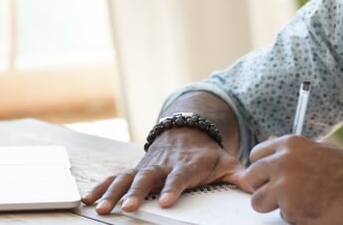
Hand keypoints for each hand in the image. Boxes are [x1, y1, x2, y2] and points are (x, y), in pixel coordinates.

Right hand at [81, 128, 251, 213]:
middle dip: (137, 192)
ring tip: (102, 209)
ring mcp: (146, 167)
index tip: (166, 201)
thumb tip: (255, 185)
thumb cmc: (207, 155)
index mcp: (186, 165)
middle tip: (130, 207)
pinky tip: (87, 200)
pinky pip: (114, 178)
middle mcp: (163, 165)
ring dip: (113, 193)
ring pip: (126, 178)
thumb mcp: (225, 162)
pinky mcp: (134, 169)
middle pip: (148, 178)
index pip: (179, 177)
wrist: (187, 133)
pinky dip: (100, 187)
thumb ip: (238, 175)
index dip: (172, 188)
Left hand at [242, 135, 342, 224]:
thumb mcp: (319, 150)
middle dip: (260, 187)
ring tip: (295, 203)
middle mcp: (282, 161)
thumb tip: (278, 158)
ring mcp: (283, 184)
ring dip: (272, 205)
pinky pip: (280, 215)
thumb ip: (295, 153)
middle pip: (250, 177)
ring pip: (257, 200)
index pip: (256, 154)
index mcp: (289, 144)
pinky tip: (310, 209)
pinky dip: (292, 216)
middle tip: (277, 194)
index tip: (266, 177)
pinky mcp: (288, 206)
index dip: (261, 169)